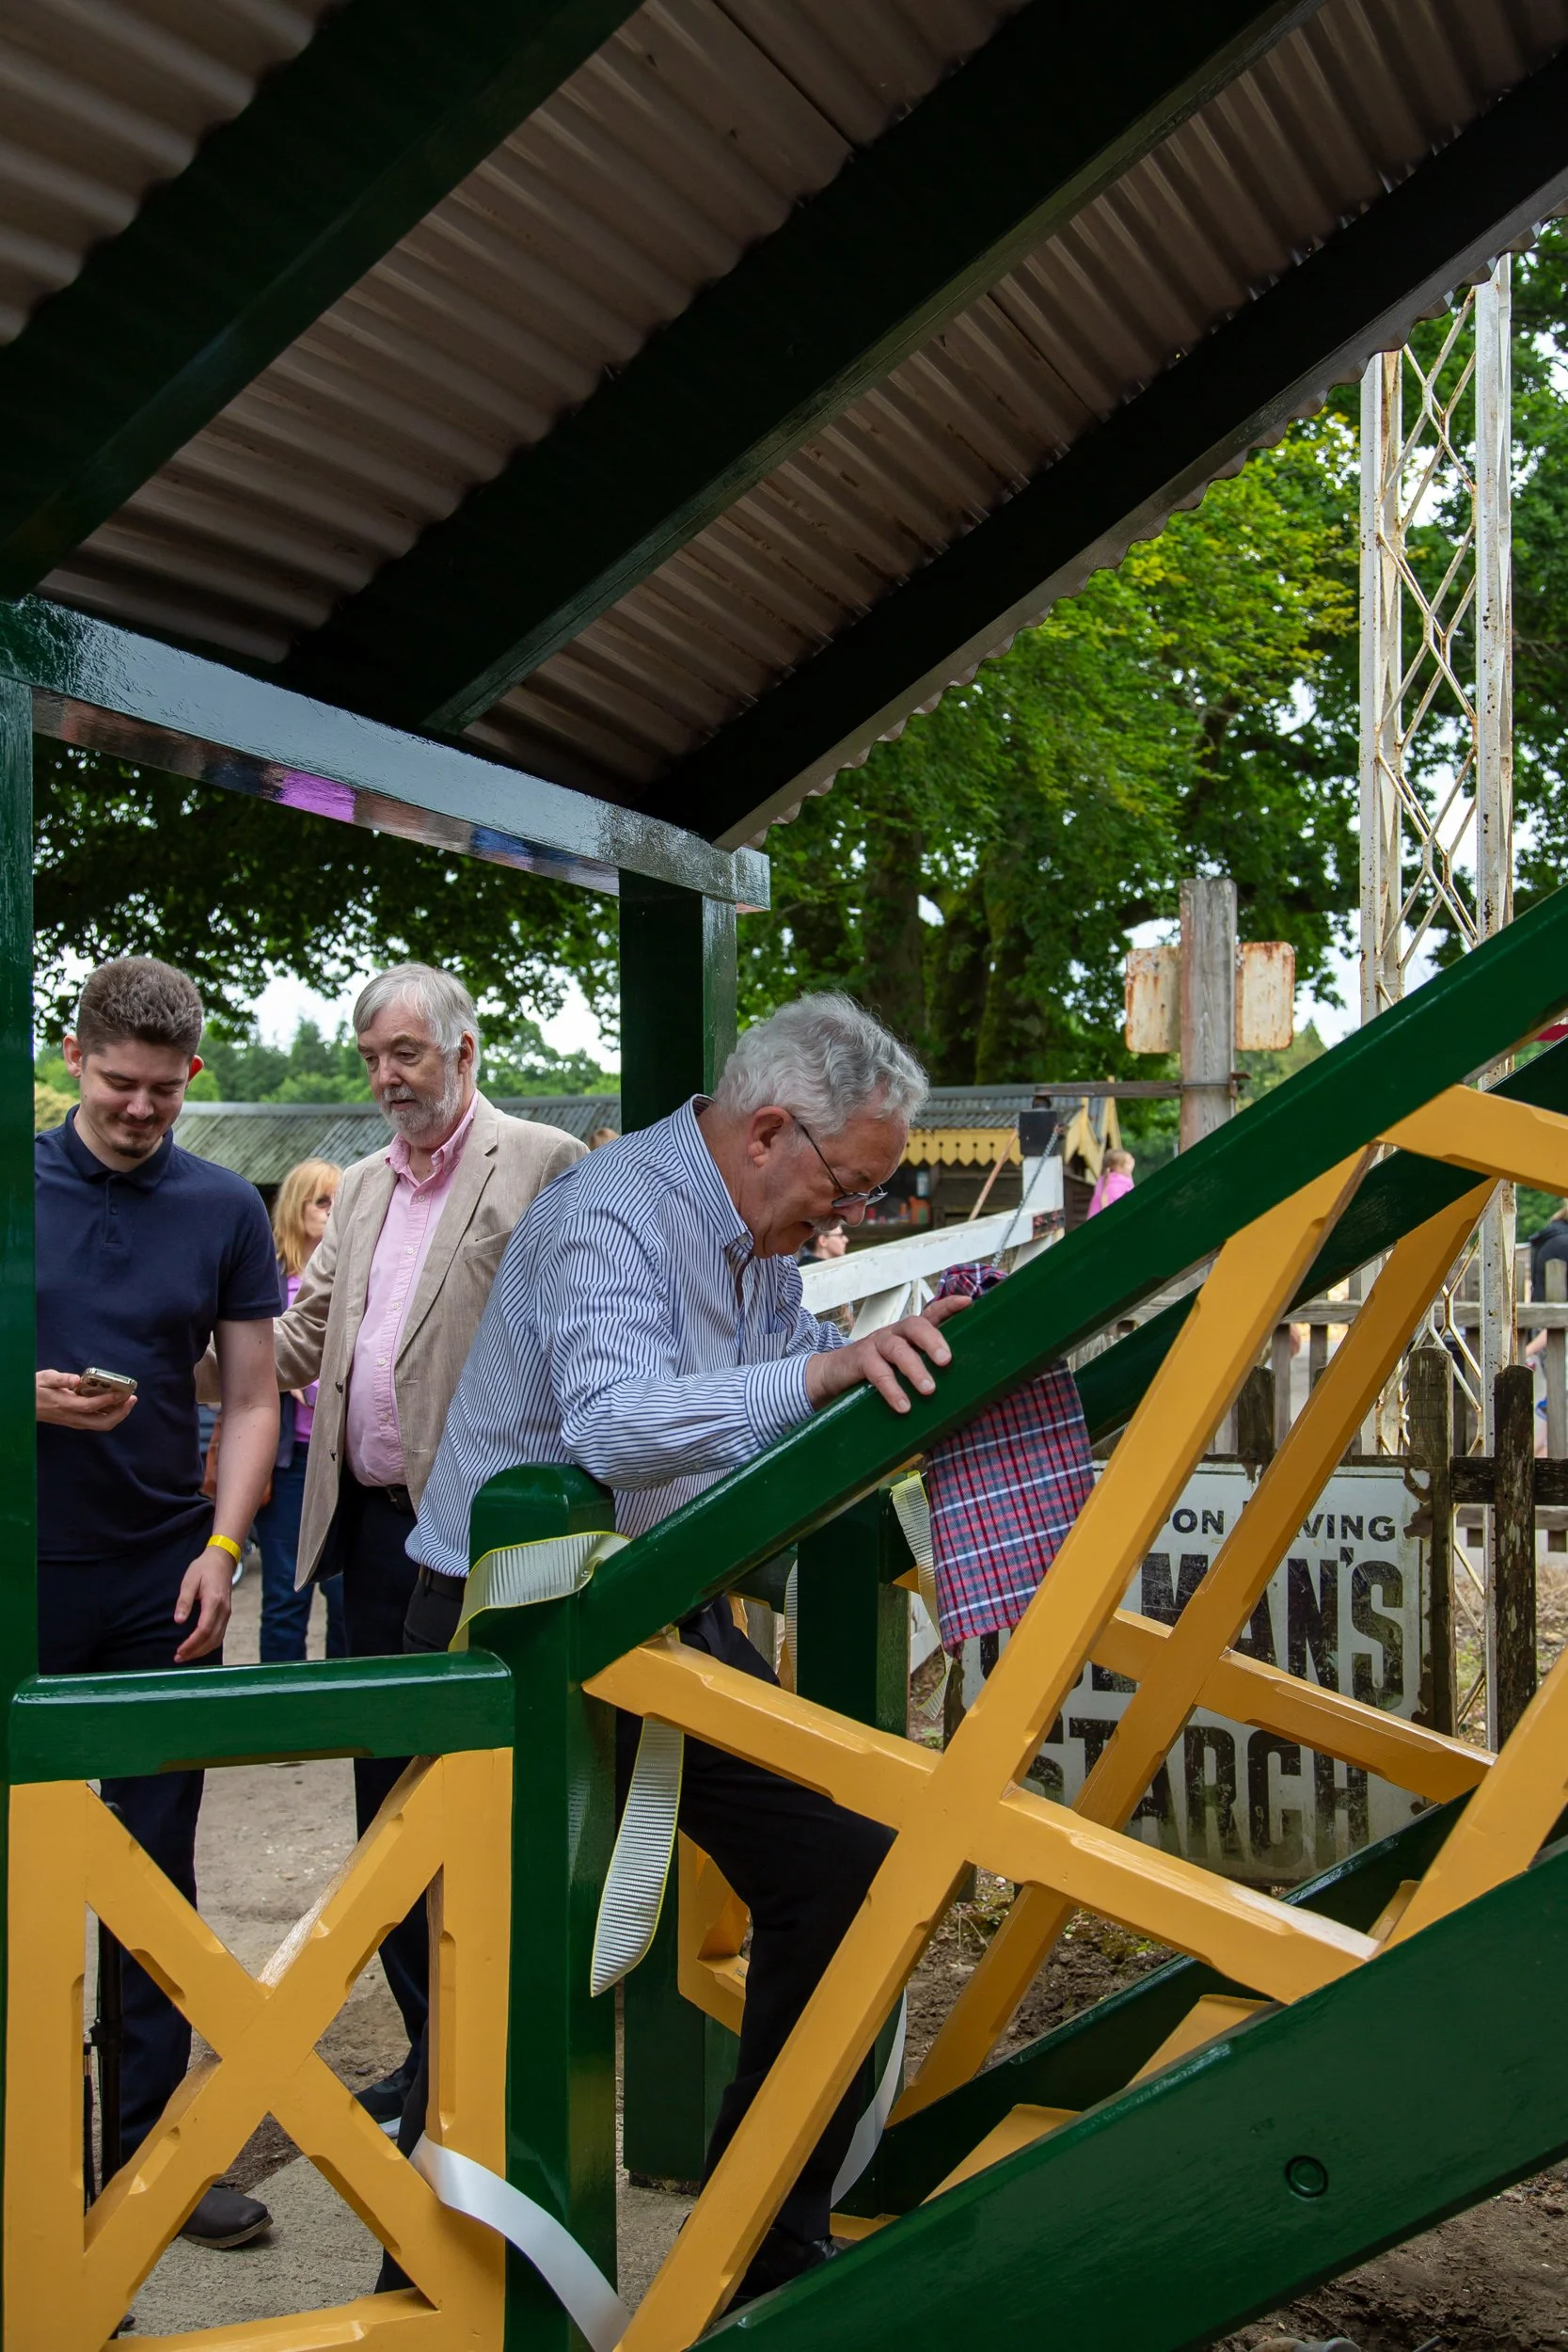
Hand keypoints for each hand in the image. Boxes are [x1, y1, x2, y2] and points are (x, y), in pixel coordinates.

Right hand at [35, 1370, 136, 1431]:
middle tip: (132, 1398)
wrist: (23, 1406)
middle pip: (102, 1423)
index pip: (92, 1406)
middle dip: (121, 1413)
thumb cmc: (34, 1389)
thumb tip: (77, 1379)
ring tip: (128, 1401)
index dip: (109, 1400)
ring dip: (118, 1415)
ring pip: (101, 1425)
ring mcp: (75, 1422)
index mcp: (66, 1405)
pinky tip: (116, 1404)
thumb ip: (61, 1378)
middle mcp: (73, 1417)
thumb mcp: (45, 1378)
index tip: (123, 1392)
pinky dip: (110, 1416)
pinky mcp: (75, 1422)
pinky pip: (97, 1423)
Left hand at [173, 1547, 233, 1662]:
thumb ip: (184, 1601)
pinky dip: (208, 1644)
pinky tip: (197, 1647)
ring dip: (202, 1650)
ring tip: (186, 1655)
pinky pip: (219, 1634)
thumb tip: (178, 1621)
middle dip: (195, 1651)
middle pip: (212, 1639)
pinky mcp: (226, 1614)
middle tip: (179, 1658)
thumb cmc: (204, 1568)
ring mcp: (227, 1613)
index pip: (204, 1630)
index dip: (192, 1644)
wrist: (222, 1560)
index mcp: (214, 1601)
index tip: (179, 1651)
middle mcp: (223, 1610)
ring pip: (217, 1639)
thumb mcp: (189, 1581)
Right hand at [804, 1293, 969, 1414]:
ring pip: (897, 1350)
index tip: (966, 1302)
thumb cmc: (877, 1370)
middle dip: (933, 1340)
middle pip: (915, 1326)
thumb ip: (924, 1367)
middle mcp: (894, 1333)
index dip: (948, 1306)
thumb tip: (959, 1388)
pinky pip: (878, 1372)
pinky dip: (892, 1389)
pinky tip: (903, 1405)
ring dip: (914, 1369)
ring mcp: (876, 1344)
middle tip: (946, 1360)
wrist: (833, 1374)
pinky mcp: (860, 1360)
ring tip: (928, 1390)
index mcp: (908, 1333)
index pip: (930, 1314)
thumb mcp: (902, 1364)